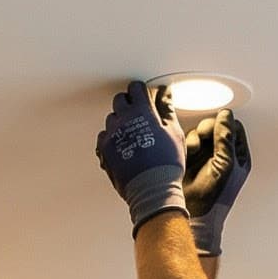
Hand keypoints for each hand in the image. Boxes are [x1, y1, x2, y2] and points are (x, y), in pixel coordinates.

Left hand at [96, 80, 187, 232]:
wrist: (152, 189)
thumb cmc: (166, 163)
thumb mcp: (174, 133)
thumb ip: (167, 110)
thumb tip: (165, 94)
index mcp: (142, 112)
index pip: (135, 89)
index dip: (141, 91)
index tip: (144, 96)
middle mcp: (123, 120)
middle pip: (119, 100)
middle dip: (128, 103)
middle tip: (138, 114)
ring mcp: (111, 135)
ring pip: (111, 119)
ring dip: (119, 121)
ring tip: (132, 133)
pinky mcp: (104, 150)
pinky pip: (103, 137)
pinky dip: (111, 138)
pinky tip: (123, 145)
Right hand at [181, 109, 250, 256]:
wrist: (194, 214)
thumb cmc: (214, 197)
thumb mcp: (225, 164)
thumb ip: (226, 138)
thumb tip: (226, 115)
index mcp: (237, 156)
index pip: (234, 127)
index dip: (225, 123)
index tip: (217, 127)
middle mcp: (222, 155)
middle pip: (216, 127)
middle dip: (208, 129)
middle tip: (204, 137)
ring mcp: (205, 157)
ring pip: (200, 133)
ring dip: (196, 139)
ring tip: (194, 153)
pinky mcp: (190, 160)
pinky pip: (188, 143)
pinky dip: (187, 146)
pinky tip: (186, 156)